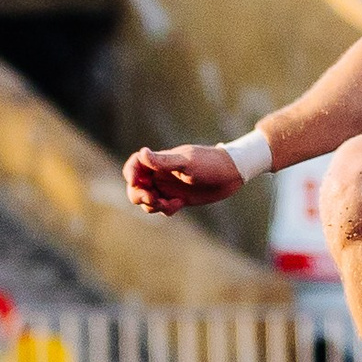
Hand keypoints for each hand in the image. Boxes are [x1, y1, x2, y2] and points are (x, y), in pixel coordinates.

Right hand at [124, 144, 243, 214]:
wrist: (231, 174)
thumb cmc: (210, 163)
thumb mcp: (187, 162)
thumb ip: (164, 161)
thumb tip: (142, 152)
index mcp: (160, 161)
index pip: (135, 164)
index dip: (129, 172)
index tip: (134, 181)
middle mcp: (161, 174)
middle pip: (136, 187)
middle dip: (138, 195)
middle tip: (152, 198)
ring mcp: (169, 188)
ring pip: (147, 200)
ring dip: (152, 205)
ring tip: (169, 203)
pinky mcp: (177, 199)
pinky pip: (162, 208)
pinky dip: (166, 209)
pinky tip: (180, 203)